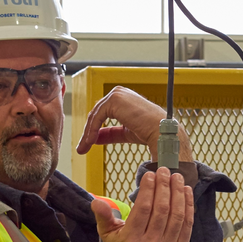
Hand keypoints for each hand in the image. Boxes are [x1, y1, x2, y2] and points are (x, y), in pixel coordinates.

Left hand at [76, 87, 192, 163]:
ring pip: (94, 116)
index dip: (94, 129)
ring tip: (84, 148)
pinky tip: (90, 142)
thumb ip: (110, 133)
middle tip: (82, 148)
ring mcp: (116, 94)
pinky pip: (97, 117)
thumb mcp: (125, 133)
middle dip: (88, 132)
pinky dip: (92, 130)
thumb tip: (95, 138)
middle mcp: (119, 93)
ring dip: (88, 133)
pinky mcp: (114, 100)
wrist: (160, 132)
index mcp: (123, 98)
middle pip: (96, 113)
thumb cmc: (149, 131)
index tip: (87, 143)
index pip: (102, 113)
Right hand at [90, 167, 194, 241]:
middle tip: (165, 171)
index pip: (143, 209)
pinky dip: (188, 206)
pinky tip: (186, 191)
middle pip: (161, 210)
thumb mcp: (107, 233)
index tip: (150, 174)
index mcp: (131, 240)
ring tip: (177, 177)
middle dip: (164, 187)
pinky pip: (187, 224)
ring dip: (178, 193)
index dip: (148, 189)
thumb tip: (96, 201)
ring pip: (176, 215)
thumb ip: (103, 216)